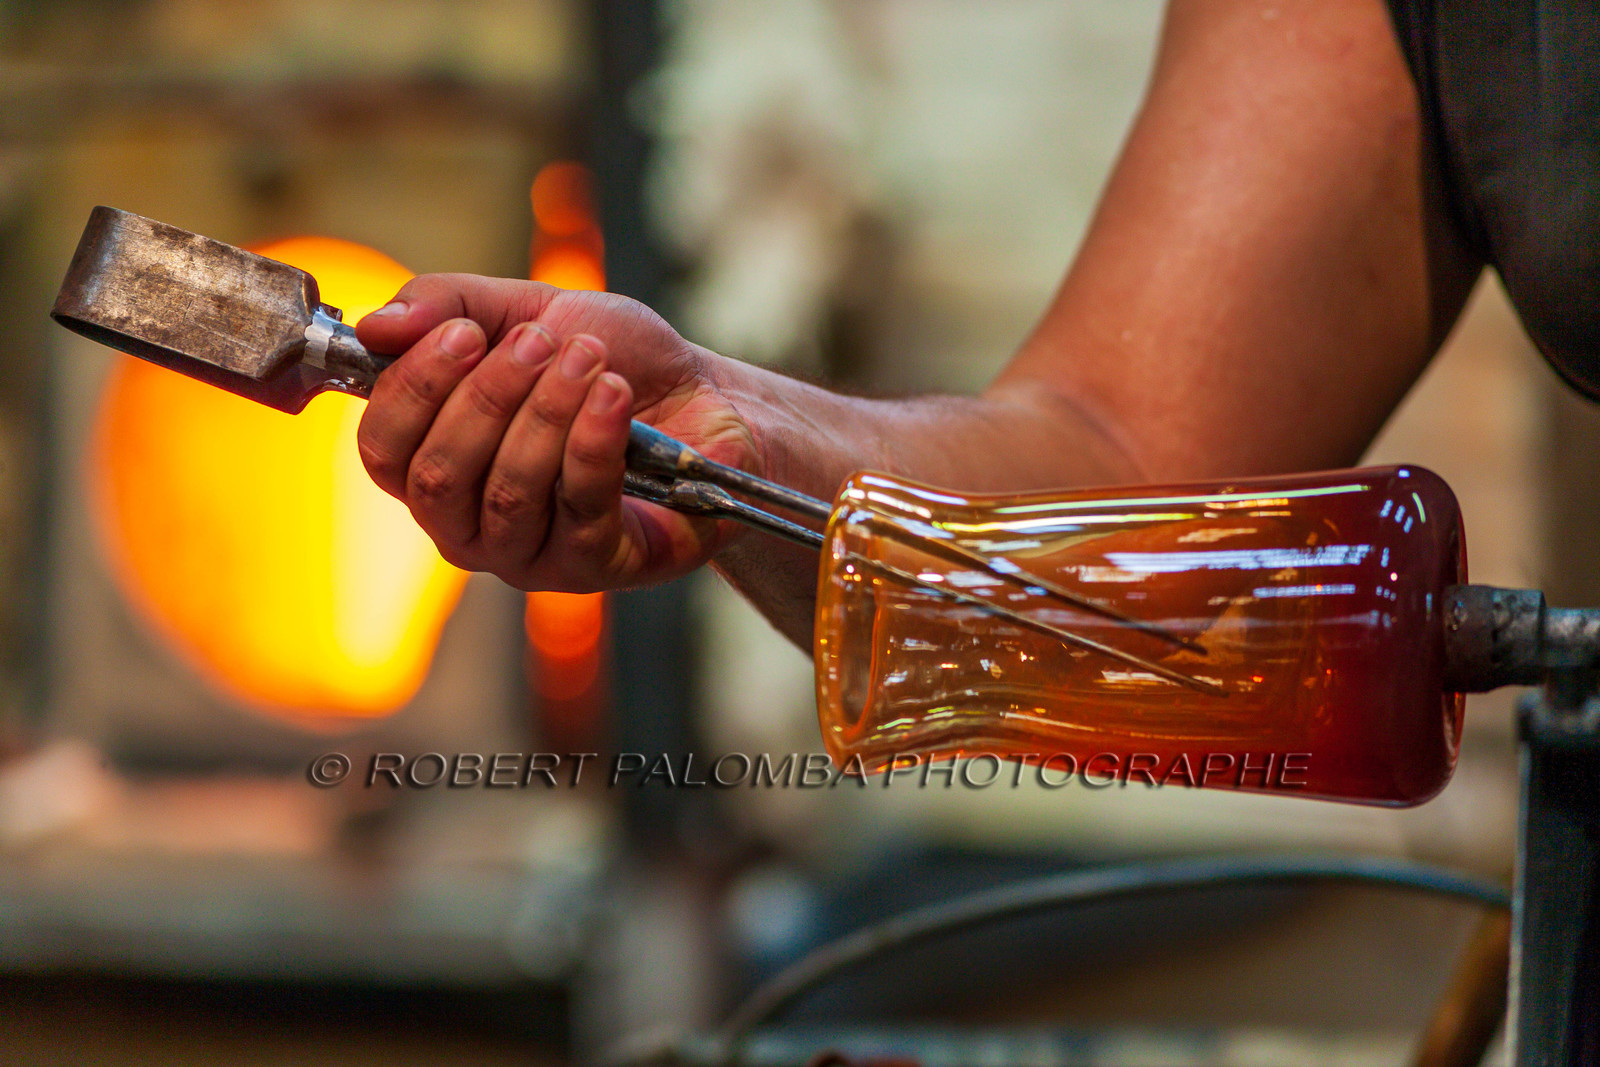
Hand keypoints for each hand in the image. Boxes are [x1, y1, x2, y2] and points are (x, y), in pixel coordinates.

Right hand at [354, 274, 759, 591]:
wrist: (707, 396)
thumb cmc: (608, 361)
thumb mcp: (525, 310)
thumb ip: (446, 306)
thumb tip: (375, 325)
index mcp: (434, 469)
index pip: (383, 452)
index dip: (415, 390)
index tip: (465, 333)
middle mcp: (469, 527)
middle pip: (439, 477)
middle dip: (487, 396)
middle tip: (539, 342)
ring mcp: (531, 556)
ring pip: (508, 494)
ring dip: (548, 413)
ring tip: (588, 360)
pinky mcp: (597, 566)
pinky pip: (580, 509)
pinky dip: (594, 441)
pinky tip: (614, 396)